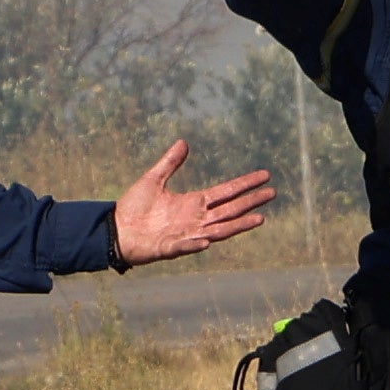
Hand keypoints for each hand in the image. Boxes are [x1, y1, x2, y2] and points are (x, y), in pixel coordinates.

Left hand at [108, 140, 273, 266]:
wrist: (116, 230)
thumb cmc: (134, 208)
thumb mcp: (153, 180)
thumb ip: (169, 163)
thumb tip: (183, 142)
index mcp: (194, 203)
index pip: (226, 192)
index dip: (245, 184)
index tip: (265, 176)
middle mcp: (196, 219)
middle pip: (230, 210)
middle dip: (251, 202)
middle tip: (273, 193)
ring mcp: (186, 234)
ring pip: (218, 231)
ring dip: (237, 226)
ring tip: (259, 219)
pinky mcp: (170, 247)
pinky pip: (186, 246)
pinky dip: (196, 244)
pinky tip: (207, 241)